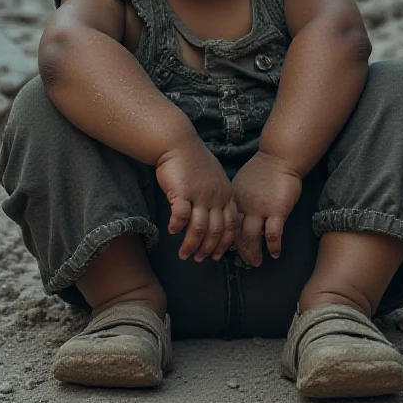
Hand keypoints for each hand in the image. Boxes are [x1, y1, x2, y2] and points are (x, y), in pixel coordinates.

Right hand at [155, 137, 237, 262]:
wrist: (178, 143)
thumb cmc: (193, 159)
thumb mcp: (213, 177)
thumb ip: (217, 195)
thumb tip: (213, 215)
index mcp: (226, 193)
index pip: (231, 225)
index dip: (225, 243)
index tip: (217, 255)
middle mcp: (216, 196)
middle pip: (216, 231)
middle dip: (208, 249)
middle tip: (199, 259)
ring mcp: (200, 195)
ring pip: (199, 229)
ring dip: (192, 245)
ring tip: (184, 254)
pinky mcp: (183, 193)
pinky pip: (182, 217)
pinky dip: (177, 227)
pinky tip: (172, 231)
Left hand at [231, 151, 301, 266]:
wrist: (279, 158)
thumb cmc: (261, 171)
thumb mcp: (240, 184)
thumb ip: (235, 201)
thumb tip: (228, 216)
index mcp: (233, 200)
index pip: (223, 224)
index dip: (220, 239)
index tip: (218, 249)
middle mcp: (243, 206)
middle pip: (233, 234)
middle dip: (233, 250)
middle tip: (238, 261)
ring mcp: (260, 209)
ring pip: (250, 237)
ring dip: (252, 253)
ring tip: (255, 262)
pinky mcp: (277, 210)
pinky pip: (273, 234)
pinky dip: (273, 246)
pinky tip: (274, 254)